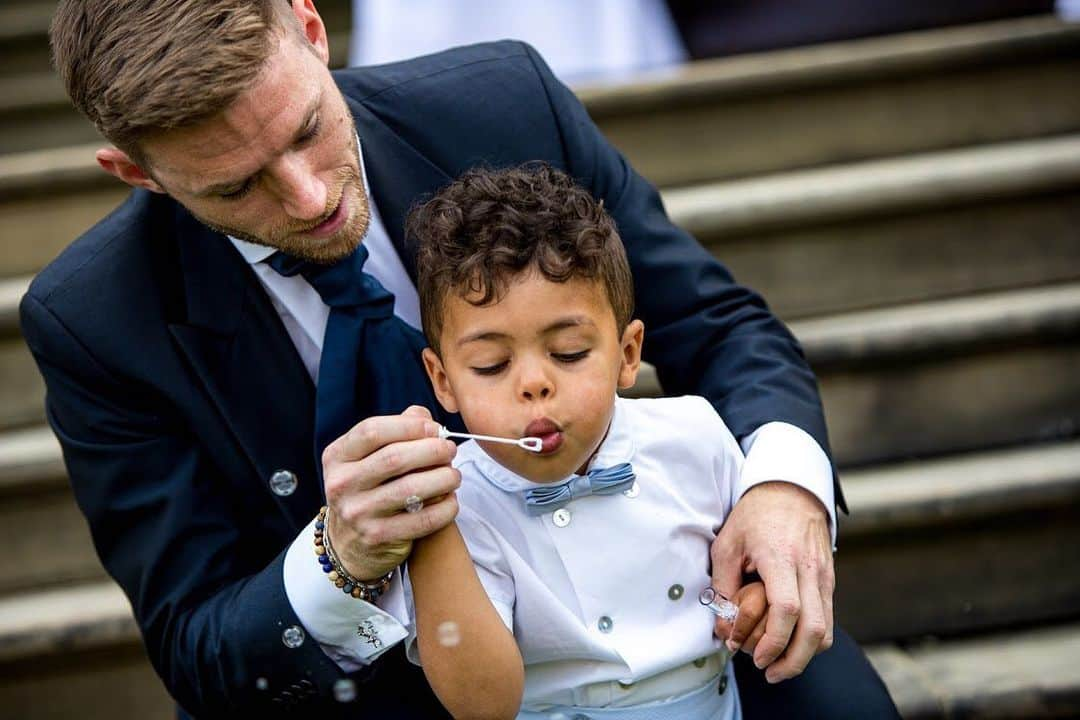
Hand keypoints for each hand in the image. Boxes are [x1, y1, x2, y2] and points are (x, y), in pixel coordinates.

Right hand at [321, 405, 460, 580]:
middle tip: (450, 450)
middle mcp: (342, 484)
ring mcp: (357, 513)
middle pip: (394, 458)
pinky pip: (421, 519)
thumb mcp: (368, 457)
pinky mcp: (378, 537)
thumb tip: (424, 416)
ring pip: (410, 488)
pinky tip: (451, 501)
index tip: (434, 428)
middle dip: (431, 450)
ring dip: (442, 478)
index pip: (372, 431)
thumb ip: (395, 431)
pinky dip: (444, 508)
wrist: (349, 543)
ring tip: (454, 475)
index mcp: (337, 457)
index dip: (409, 426)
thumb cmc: (368, 489)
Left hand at [711, 481, 833, 682]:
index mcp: (782, 558)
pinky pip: (828, 618)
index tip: (756, 656)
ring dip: (805, 655)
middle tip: (769, 672)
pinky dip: (813, 639)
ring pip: (826, 629)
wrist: (790, 490)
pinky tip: (791, 644)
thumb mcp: (728, 542)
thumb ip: (723, 583)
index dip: (774, 641)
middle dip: (793, 661)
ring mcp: (824, 575)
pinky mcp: (830, 580)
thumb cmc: (755, 516)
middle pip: (814, 629)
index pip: (788, 610)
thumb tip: (721, 624)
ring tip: (779, 665)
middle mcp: (810, 569)